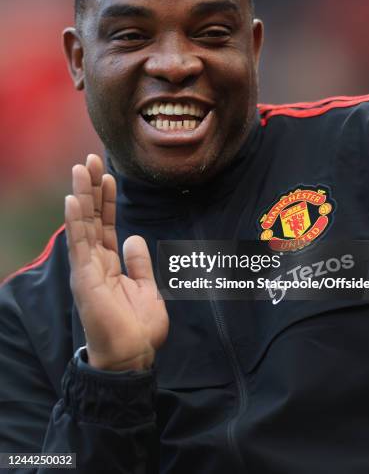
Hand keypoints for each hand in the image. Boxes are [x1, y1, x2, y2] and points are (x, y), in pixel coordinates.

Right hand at [65, 154, 168, 370]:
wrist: (133, 356)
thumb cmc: (139, 328)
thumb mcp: (147, 287)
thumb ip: (139, 262)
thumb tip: (134, 237)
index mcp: (111, 263)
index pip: (106, 223)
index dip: (106, 199)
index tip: (108, 174)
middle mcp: (96, 261)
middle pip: (92, 218)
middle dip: (91, 188)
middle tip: (90, 160)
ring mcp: (88, 268)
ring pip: (83, 224)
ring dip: (81, 195)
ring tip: (80, 168)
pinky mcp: (84, 278)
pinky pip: (79, 244)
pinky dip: (75, 221)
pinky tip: (72, 199)